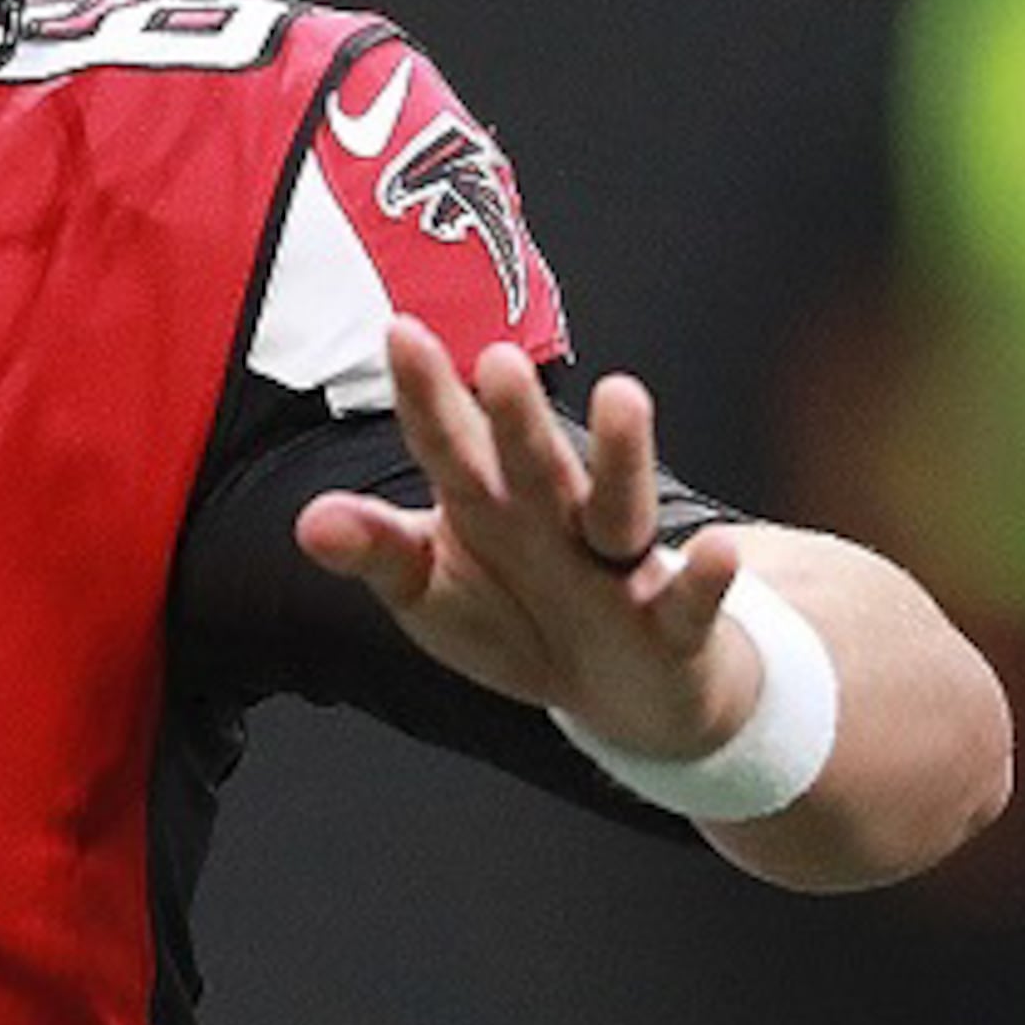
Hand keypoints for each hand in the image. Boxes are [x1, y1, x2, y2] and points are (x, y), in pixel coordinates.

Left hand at [293, 317, 762, 761]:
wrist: (622, 692)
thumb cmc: (516, 618)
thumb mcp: (432, 593)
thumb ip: (379, 552)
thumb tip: (309, 523)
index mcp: (489, 502)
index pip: (451, 444)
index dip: (426, 395)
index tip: (400, 332)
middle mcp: (555, 518)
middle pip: (531, 464)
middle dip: (515, 418)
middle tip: (499, 359)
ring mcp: (617, 566)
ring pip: (619, 506)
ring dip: (622, 456)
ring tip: (625, 397)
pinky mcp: (672, 625)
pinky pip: (688, 601)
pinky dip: (703, 578)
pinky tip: (715, 549)